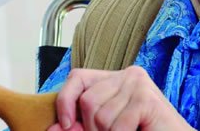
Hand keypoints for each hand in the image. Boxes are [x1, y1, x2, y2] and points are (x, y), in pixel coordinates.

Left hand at [46, 66, 192, 130]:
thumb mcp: (105, 128)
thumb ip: (80, 126)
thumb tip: (52, 129)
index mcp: (115, 78)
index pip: (77, 77)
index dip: (65, 101)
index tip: (64, 125)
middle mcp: (127, 74)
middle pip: (87, 101)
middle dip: (91, 128)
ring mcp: (139, 84)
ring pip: (100, 116)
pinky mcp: (147, 99)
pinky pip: (118, 125)